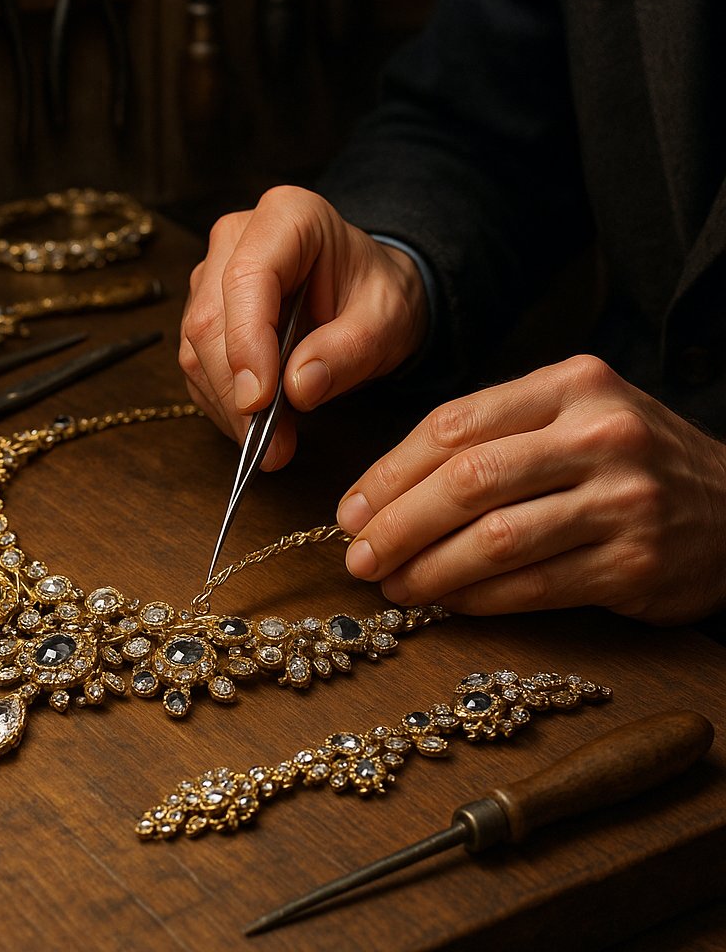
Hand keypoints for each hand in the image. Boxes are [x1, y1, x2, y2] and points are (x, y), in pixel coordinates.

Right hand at [179, 186, 428, 468]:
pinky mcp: (205, 315)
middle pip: (210, 320)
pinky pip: (199, 367)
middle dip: (236, 390)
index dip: (246, 343)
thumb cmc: (379, 296)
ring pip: (196, 349)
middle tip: (272, 447)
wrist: (369, 295)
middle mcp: (236, 240)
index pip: (246, 279)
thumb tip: (297, 388)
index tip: (260, 401)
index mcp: (287, 217)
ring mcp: (213, 277)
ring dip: (228, 406)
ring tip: (272, 447)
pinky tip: (257, 430)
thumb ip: (347, 351)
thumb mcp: (387, 322)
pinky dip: (224, 406)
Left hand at [337, 354, 725, 624]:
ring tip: (392, 586)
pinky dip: (477, 599)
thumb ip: (492, 438)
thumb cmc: (627, 460)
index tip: (351, 510)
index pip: (453, 426)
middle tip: (359, 557)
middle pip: (467, 481)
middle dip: (397, 525)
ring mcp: (624, 499)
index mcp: (570, 384)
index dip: (388, 473)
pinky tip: (445, 603)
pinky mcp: (636, 563)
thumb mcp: (572, 417)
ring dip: (429, 570)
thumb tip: (384, 492)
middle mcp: (600, 434)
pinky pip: (533, 587)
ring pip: (495, 539)